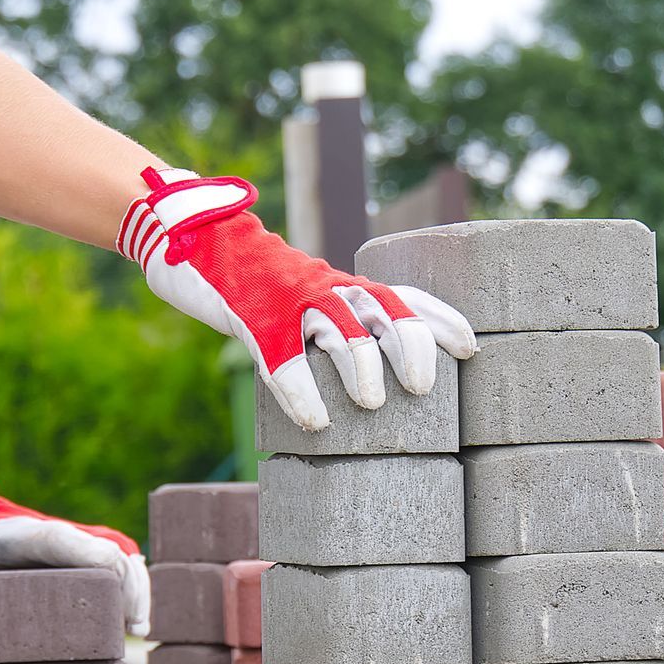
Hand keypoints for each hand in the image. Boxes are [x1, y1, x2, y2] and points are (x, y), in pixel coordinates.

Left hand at [0, 464, 150, 632]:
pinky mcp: (71, 566)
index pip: (66, 540)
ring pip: (118, 560)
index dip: (95, 556)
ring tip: (138, 631)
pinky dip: (127, 592)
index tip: (117, 577)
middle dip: (129, 583)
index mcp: (22, 535)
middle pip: (107, 550)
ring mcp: (66, 551)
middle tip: (135, 628)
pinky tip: (132, 624)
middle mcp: (53, 539)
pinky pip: (111, 572)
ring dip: (135, 589)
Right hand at [118, 168, 477, 429]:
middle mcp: (324, 286)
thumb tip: (373, 376)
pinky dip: (301, 392)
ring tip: (373, 404)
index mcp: (342, 285)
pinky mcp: (252, 319)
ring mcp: (288, 300)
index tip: (470, 350)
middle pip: (382, 309)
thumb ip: (337, 325)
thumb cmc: (254, 284)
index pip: (403, 297)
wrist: (193, 241)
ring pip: (339, 327)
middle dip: (410, 346)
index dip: (439, 321)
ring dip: (361, 366)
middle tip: (422, 388)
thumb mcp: (305, 298)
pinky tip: (315, 422)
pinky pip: (281, 357)